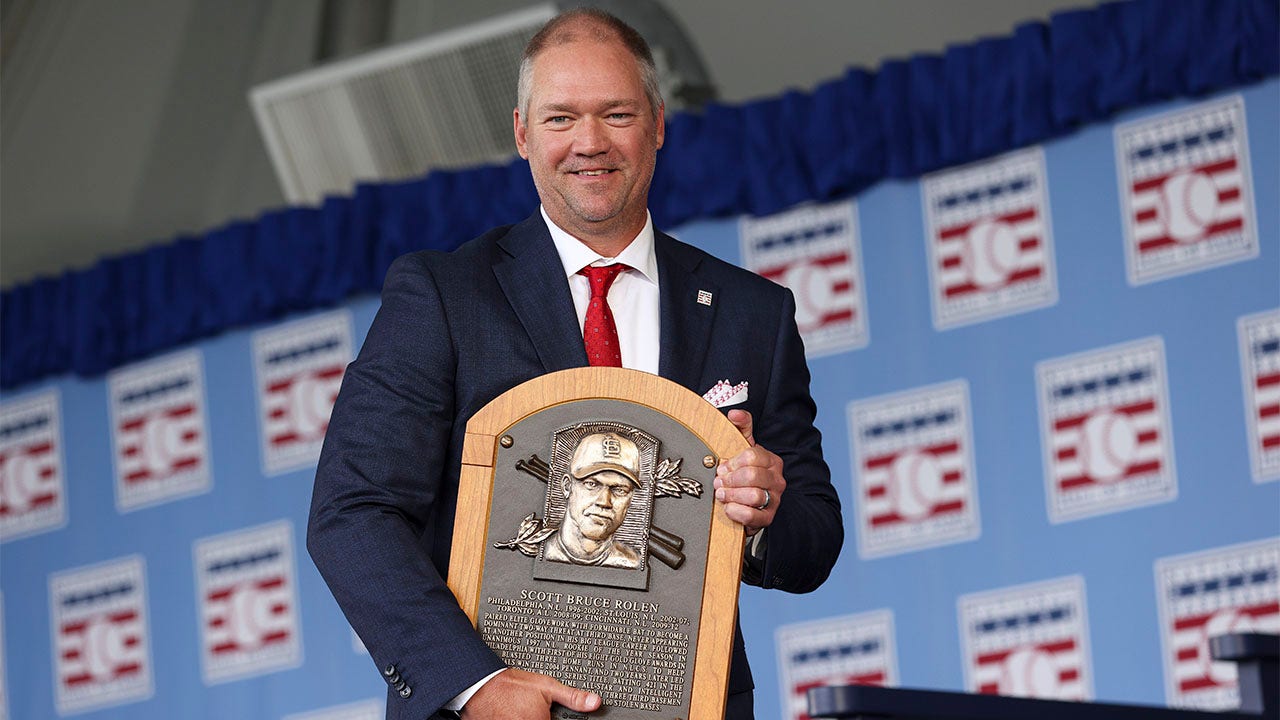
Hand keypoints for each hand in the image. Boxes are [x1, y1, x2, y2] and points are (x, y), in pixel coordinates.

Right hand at [463, 668, 600, 718]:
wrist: (480, 686)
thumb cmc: (510, 686)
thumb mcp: (547, 686)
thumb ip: (572, 697)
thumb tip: (594, 702)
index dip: (552, 719)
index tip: (547, 715)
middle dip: (541, 719)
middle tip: (530, 711)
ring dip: (527, 719)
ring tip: (520, 712)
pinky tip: (514, 715)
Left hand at [714, 409, 784, 535]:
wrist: (749, 501)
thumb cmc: (744, 472)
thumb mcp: (742, 447)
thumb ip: (740, 427)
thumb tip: (734, 414)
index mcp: (772, 460)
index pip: (753, 455)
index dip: (733, 462)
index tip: (723, 467)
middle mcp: (777, 480)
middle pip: (752, 476)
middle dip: (730, 479)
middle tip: (718, 481)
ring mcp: (774, 500)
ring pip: (753, 496)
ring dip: (731, 495)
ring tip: (722, 494)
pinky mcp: (768, 518)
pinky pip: (753, 516)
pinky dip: (736, 512)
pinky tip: (728, 508)